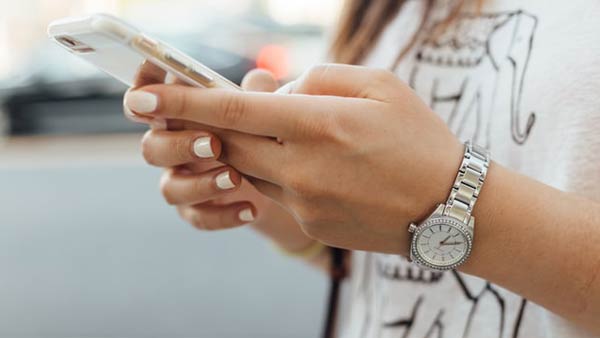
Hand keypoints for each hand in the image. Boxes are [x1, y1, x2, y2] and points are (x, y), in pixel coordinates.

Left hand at [124, 64, 463, 254]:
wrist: (450, 208)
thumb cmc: (419, 138)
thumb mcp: (379, 85)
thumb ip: (318, 78)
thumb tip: (273, 89)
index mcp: (319, 123)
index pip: (233, 109)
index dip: (182, 102)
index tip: (142, 99)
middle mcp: (302, 166)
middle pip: (228, 142)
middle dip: (206, 125)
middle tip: (200, 111)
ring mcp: (304, 201)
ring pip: (248, 168)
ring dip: (250, 148)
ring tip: (289, 135)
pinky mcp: (309, 223)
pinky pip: (275, 192)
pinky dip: (279, 172)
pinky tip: (317, 166)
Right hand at [124, 67, 314, 252]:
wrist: (280, 180)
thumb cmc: (260, 131)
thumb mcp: (263, 109)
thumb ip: (256, 94)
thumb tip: (260, 79)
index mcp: (179, 114)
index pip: (147, 99)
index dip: (142, 90)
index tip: (150, 91)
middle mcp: (172, 147)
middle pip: (152, 147)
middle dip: (179, 145)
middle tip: (214, 144)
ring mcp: (182, 181)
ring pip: (170, 188)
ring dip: (200, 184)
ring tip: (236, 179)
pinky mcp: (197, 210)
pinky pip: (197, 217)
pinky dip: (223, 215)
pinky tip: (251, 209)